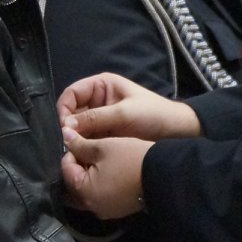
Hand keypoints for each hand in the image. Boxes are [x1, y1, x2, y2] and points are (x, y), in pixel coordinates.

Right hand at [58, 72, 200, 140]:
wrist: (177, 132)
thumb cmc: (154, 115)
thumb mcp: (124, 113)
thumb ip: (95, 118)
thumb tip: (65, 127)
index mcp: (101, 86)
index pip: (72, 94)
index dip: (64, 109)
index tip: (63, 127)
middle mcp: (97, 101)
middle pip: (72, 112)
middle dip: (68, 126)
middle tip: (67, 143)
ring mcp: (100, 119)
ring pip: (78, 128)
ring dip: (74, 138)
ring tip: (72, 152)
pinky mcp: (105, 136)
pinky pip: (88, 140)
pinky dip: (83, 147)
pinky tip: (81, 156)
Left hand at [60, 128, 152, 218]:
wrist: (164, 175)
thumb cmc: (131, 159)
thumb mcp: (104, 146)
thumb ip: (80, 144)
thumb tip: (64, 135)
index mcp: (84, 192)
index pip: (65, 169)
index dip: (71, 152)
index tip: (81, 141)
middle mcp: (91, 206)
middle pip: (75, 184)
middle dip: (77, 167)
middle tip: (87, 151)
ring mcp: (106, 210)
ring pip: (88, 191)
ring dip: (89, 176)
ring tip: (99, 159)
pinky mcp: (118, 210)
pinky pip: (102, 196)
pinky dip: (101, 185)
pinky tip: (111, 171)